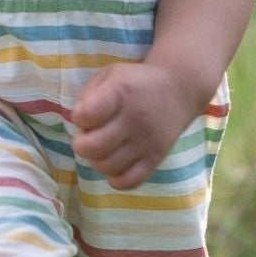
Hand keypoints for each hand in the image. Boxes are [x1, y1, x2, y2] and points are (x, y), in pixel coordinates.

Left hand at [67, 61, 198, 189]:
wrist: (178, 89)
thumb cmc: (135, 83)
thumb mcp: (109, 75)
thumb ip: (87, 96)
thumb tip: (77, 123)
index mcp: (120, 92)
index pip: (85, 115)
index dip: (79, 118)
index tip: (86, 115)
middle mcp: (134, 118)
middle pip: (93, 147)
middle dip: (82, 144)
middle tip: (90, 137)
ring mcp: (146, 141)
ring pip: (107, 167)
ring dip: (97, 161)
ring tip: (104, 149)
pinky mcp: (156, 158)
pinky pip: (130, 181)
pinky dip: (116, 179)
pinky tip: (116, 165)